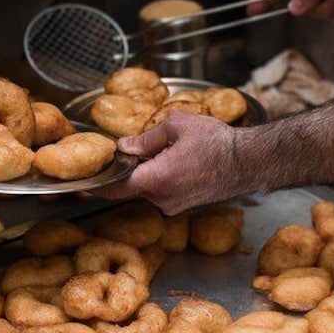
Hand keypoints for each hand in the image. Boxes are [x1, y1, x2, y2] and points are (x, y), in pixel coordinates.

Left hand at [93, 113, 244, 214]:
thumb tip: (123, 146)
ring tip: (169, 150)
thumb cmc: (218, 142)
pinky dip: (162, 178)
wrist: (249, 161)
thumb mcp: (177, 126)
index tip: (83, 181)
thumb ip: (145, 138)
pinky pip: (163, 192)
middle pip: (131, 185)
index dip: (96, 183)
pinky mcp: (184, 206)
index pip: (113, 187)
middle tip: (134, 147)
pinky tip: (179, 161)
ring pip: (148, 188)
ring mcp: (174, 206)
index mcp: (155, 179)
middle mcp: (162, 199)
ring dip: (149, 172)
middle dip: (130, 167)